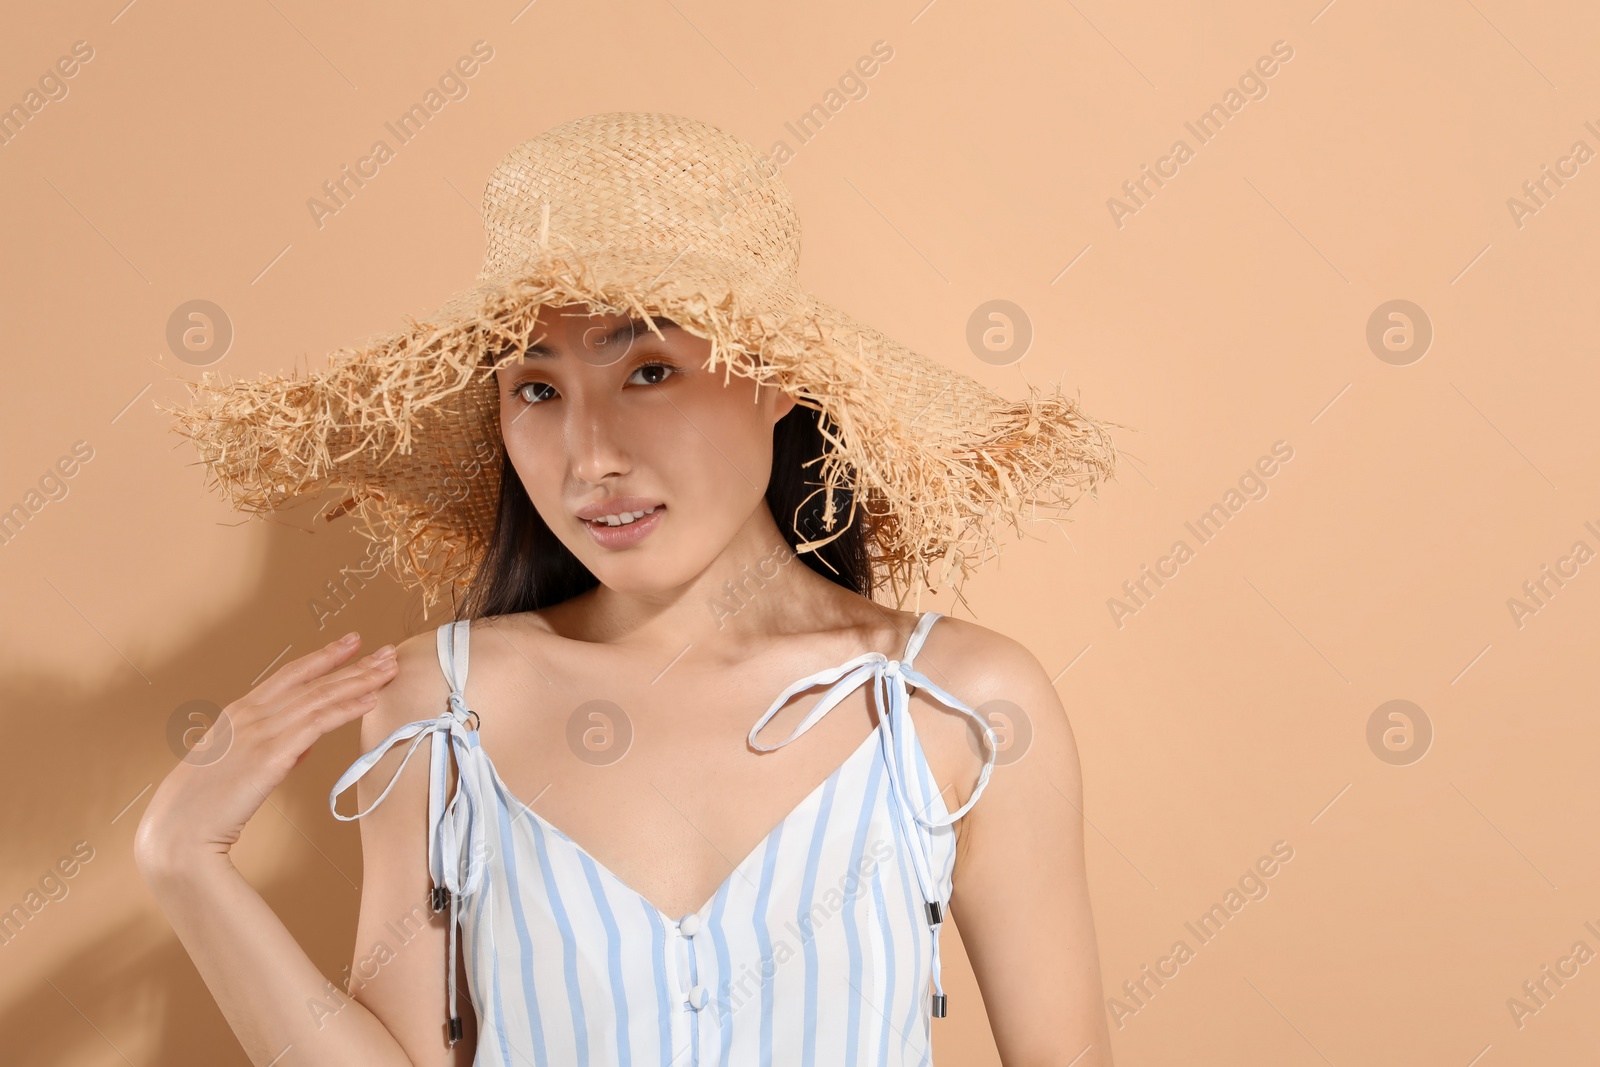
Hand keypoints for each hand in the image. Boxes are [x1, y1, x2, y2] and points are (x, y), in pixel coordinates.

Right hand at [135, 632, 398, 878]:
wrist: (178, 830)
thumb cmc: (204, 804)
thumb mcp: (236, 764)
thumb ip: (270, 749)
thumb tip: (303, 745)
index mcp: (239, 712)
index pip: (290, 675)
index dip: (324, 657)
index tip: (352, 642)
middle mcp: (251, 714)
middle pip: (313, 681)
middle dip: (354, 664)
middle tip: (388, 651)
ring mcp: (260, 732)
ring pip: (320, 697)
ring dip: (360, 681)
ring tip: (390, 668)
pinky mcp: (271, 756)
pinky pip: (318, 724)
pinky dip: (347, 709)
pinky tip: (370, 701)